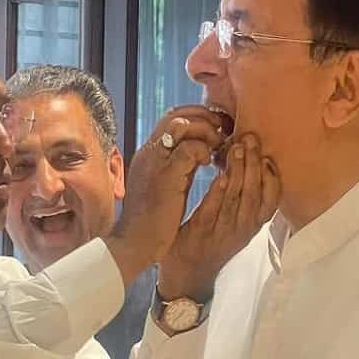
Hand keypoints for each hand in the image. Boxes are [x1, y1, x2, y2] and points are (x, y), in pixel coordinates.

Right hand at [105, 107, 225, 286]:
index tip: (215, 126)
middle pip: (176, 115)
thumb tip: (202, 150)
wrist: (136, 242)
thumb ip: (182, 164)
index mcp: (149, 153)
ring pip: (181, 126)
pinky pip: (189, 149)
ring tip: (218, 144)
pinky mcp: (165, 176)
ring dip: (205, 131)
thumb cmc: (153, 219)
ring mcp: (155, 162)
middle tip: (222, 129)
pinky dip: (204, 150)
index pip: (171, 119)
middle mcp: (149, 152)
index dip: (196, 117)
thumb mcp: (168, 183)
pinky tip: (210, 162)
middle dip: (204, 117)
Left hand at [158, 133, 279, 301]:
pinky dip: (219, 193)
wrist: (188, 275)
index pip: (272, 199)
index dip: (272, 177)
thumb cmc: (212, 243)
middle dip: (255, 164)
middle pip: (255, 193)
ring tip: (238, 148)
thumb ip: (243, 202)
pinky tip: (220, 176)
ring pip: (238, 200)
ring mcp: (223, 232)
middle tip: (251, 139)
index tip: (269, 155)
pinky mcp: (202, 234)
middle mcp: (243, 229)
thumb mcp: (235, 225)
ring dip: (239, 172)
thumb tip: (249, 167)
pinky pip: (213, 211)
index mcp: (252, 225)